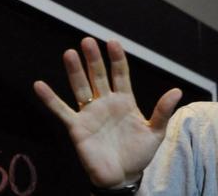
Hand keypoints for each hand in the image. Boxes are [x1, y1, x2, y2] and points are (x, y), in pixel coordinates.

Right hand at [33, 37, 181, 187]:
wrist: (123, 177)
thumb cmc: (139, 154)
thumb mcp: (155, 132)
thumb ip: (163, 111)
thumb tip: (177, 91)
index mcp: (125, 101)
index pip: (120, 74)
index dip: (117, 59)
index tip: (113, 42)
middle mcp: (106, 103)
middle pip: (99, 76)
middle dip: (94, 59)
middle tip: (88, 41)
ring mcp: (90, 114)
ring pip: (81, 88)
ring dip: (75, 72)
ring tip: (70, 53)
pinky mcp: (77, 127)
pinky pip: (61, 111)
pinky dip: (50, 99)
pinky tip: (39, 85)